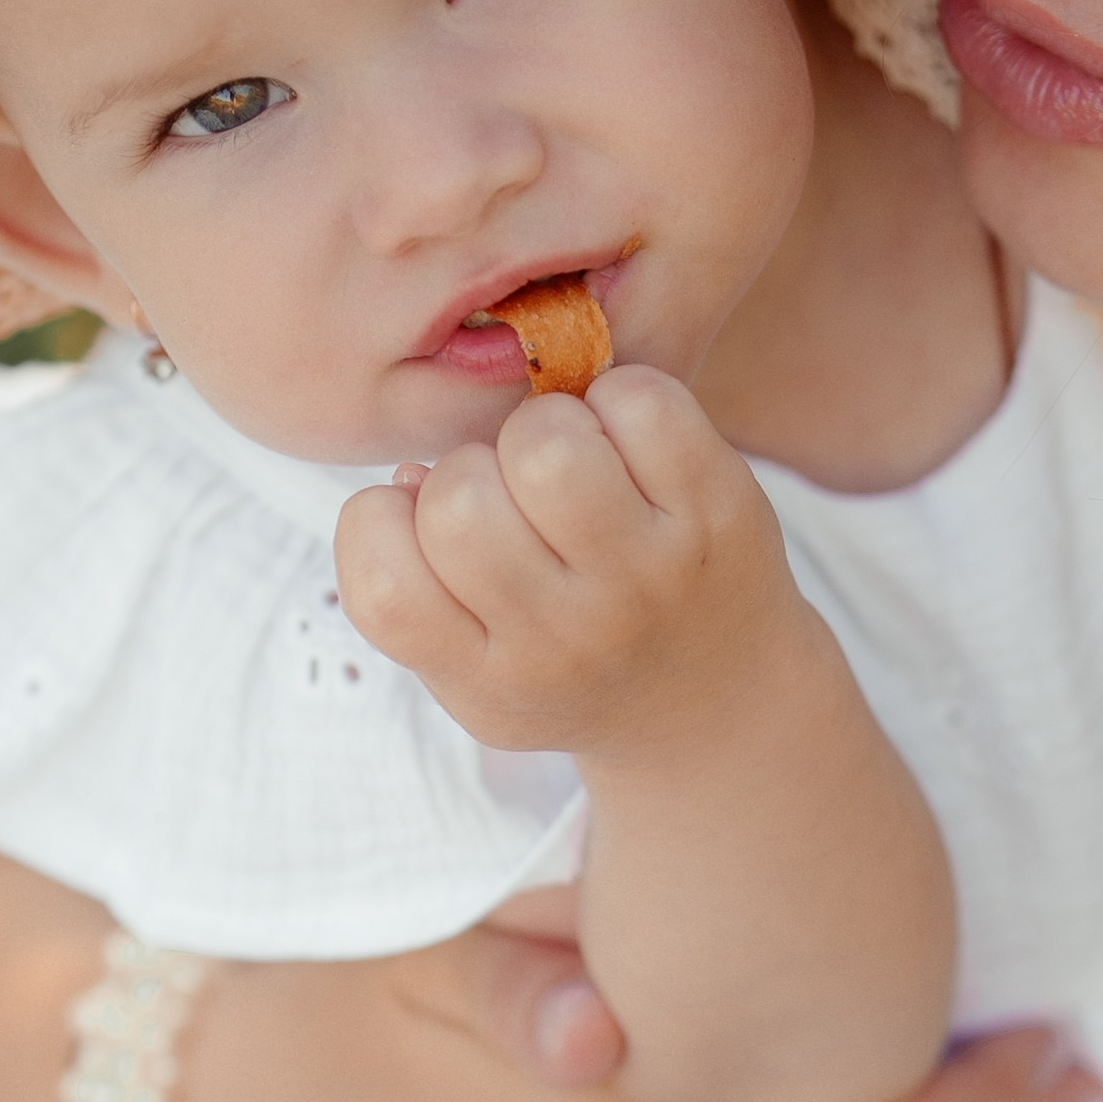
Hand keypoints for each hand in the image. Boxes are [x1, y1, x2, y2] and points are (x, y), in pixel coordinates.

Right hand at [336, 368, 800, 757]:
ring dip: (542, 425)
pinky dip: (619, 396)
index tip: (423, 524)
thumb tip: (410, 479)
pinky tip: (623, 439)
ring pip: (546, 444)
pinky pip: (642, 403)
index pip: (385, 587)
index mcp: (490, 679)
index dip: (380, 526)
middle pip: (460, 501)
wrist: (723, 704)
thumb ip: (418, 596)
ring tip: (565, 459)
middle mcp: (569, 638)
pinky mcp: (718, 513)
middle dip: (470, 469)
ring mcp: (649, 576)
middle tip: (509, 493)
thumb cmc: (575, 667)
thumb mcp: (481, 676)